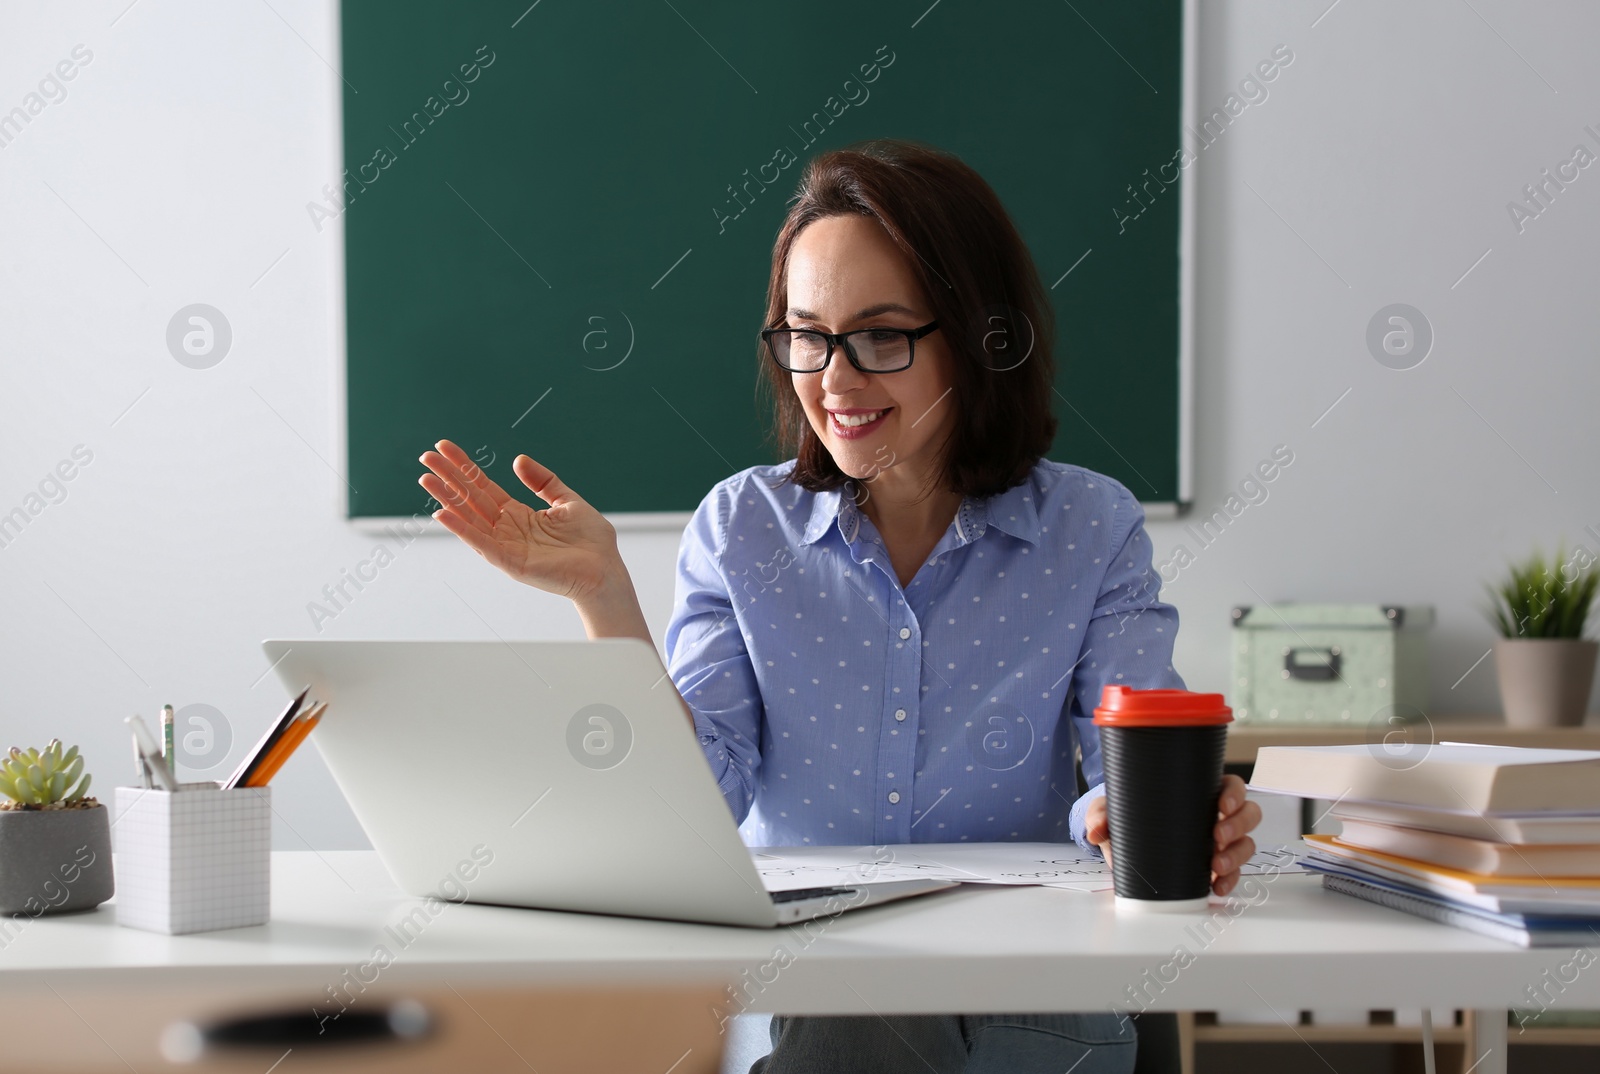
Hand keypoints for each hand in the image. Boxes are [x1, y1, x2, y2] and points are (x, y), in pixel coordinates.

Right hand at [418, 440, 624, 604]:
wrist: (607, 571)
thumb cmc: (591, 542)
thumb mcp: (567, 500)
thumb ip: (543, 480)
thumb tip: (518, 460)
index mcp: (519, 515)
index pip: (484, 486)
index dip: (464, 467)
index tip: (444, 448)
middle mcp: (507, 529)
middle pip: (470, 499)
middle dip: (448, 477)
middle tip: (425, 457)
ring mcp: (506, 546)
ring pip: (469, 518)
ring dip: (446, 499)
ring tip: (426, 479)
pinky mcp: (510, 562)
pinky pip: (481, 543)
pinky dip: (461, 529)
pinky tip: (442, 513)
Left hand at [1084, 773, 1261, 896]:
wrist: (1122, 843)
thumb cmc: (1127, 815)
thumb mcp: (1112, 809)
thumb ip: (1101, 815)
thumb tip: (1095, 831)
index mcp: (1199, 791)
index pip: (1231, 786)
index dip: (1235, 794)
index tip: (1223, 804)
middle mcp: (1215, 815)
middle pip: (1248, 814)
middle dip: (1238, 826)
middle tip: (1216, 837)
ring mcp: (1218, 842)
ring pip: (1245, 844)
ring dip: (1236, 856)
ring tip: (1215, 867)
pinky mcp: (1214, 867)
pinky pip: (1233, 873)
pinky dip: (1230, 881)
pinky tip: (1217, 887)